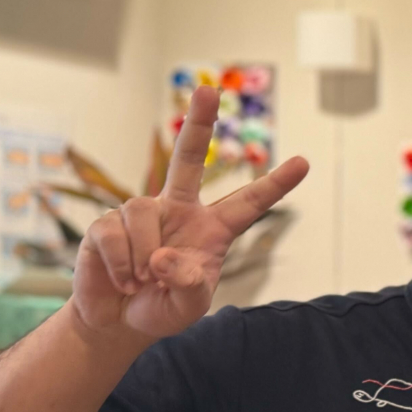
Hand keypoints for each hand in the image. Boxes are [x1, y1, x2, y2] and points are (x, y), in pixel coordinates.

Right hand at [72, 86, 308, 339]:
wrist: (118, 321)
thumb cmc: (163, 308)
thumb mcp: (188, 306)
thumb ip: (189, 284)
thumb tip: (165, 255)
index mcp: (212, 230)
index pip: (248, 203)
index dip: (275, 184)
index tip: (304, 162)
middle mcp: (179, 211)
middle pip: (189, 158)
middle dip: (198, 124)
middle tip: (209, 90)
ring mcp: (143, 213)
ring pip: (143, 211)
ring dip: (142, 256)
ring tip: (142, 281)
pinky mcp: (107, 223)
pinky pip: (115, 232)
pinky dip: (120, 263)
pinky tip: (123, 280)